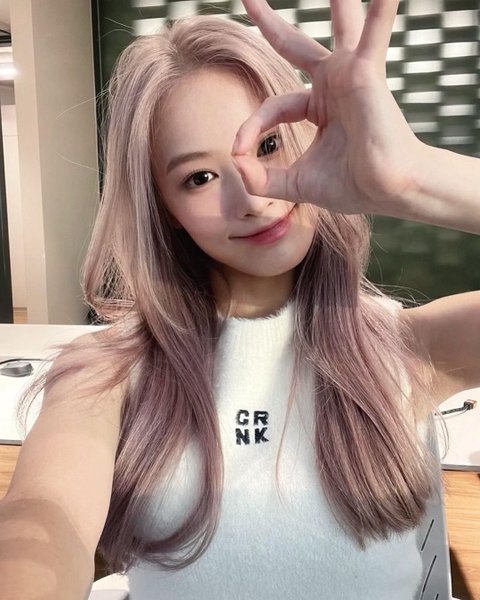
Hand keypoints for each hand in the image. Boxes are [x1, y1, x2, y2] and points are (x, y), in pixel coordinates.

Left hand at [232, 0, 424, 215]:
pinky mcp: (367, 72)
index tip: (239, 151)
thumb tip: (235, 164)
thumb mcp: (295, 184)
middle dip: (270, 23)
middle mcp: (333, 84)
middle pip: (295, 45)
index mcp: (317, 107)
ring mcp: (351, 74)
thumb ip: (261, 180)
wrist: (386, 191)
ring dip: (337, 0)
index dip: (251, 127)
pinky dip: (382, 8)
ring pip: (340, 24)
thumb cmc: (351, 187)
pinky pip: (374, 32)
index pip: (272, 107)